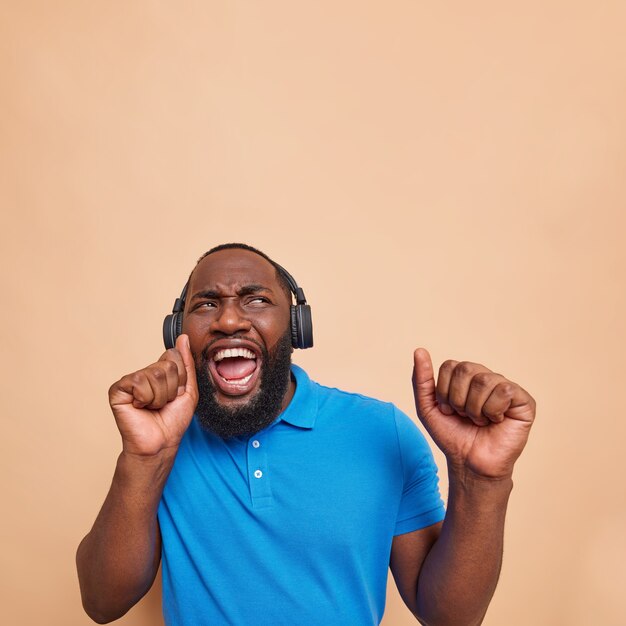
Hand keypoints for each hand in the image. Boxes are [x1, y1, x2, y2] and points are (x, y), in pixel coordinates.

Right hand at [108, 334, 198, 456]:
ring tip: (152, 407)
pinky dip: (145, 398)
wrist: (161, 443)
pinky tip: (140, 407)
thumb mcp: (188, 389)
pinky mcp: (117, 390)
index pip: (173, 356)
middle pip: (166, 366)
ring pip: (155, 374)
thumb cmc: (173, 420)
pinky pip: (138, 382)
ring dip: (159, 396)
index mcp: (159, 371)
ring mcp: (130, 381)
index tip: (175, 394)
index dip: (179, 379)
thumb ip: (186, 363)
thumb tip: (183, 338)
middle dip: (171, 389)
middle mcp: (144, 373)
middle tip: (163, 403)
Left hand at [412, 348, 534, 478]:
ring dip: (475, 408)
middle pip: (466, 369)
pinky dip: (493, 410)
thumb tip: (419, 350)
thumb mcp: (428, 407)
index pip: (450, 365)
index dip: (444, 392)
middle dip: (458, 399)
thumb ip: (421, 380)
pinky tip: (496, 421)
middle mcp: (486, 377)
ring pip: (484, 380)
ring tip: (480, 420)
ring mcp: (506, 387)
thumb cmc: (452, 435)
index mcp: (466, 376)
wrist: (469, 463)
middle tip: (465, 416)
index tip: (449, 410)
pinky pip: (504, 390)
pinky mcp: (523, 400)